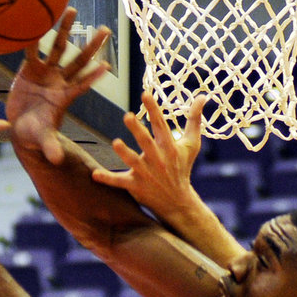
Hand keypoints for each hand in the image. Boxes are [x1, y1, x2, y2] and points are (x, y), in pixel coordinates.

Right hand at [7, 7, 109, 164]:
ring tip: (73, 10)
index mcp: (65, 97)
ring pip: (59, 48)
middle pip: (79, 60)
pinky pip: (33, 50)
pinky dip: (34, 38)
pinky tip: (37, 18)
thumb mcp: (43, 140)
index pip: (83, 84)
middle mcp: (60, 82)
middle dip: (92, 46)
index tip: (108, 66)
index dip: (93, 76)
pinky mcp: (30, 70)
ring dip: (66, 30)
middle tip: (107, 30)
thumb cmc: (35, 134)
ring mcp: (47, 74)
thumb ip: (51, 146)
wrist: (21, 127)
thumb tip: (56, 160)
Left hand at [92, 92, 204, 217]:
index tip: (145, 94)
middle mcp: (158, 159)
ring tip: (116, 142)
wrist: (178, 202)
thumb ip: (194, 120)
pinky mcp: (136, 186)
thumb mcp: (191, 144)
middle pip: (146, 142)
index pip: (160, 125)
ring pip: (133, 162)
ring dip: (124, 153)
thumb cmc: (182, 167)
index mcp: (169, 147)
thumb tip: (202, 96)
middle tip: (128, 116)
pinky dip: (107, 179)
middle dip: (137, 130)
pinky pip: (119, 182)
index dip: (153, 110)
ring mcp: (146, 174)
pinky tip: (95, 174)